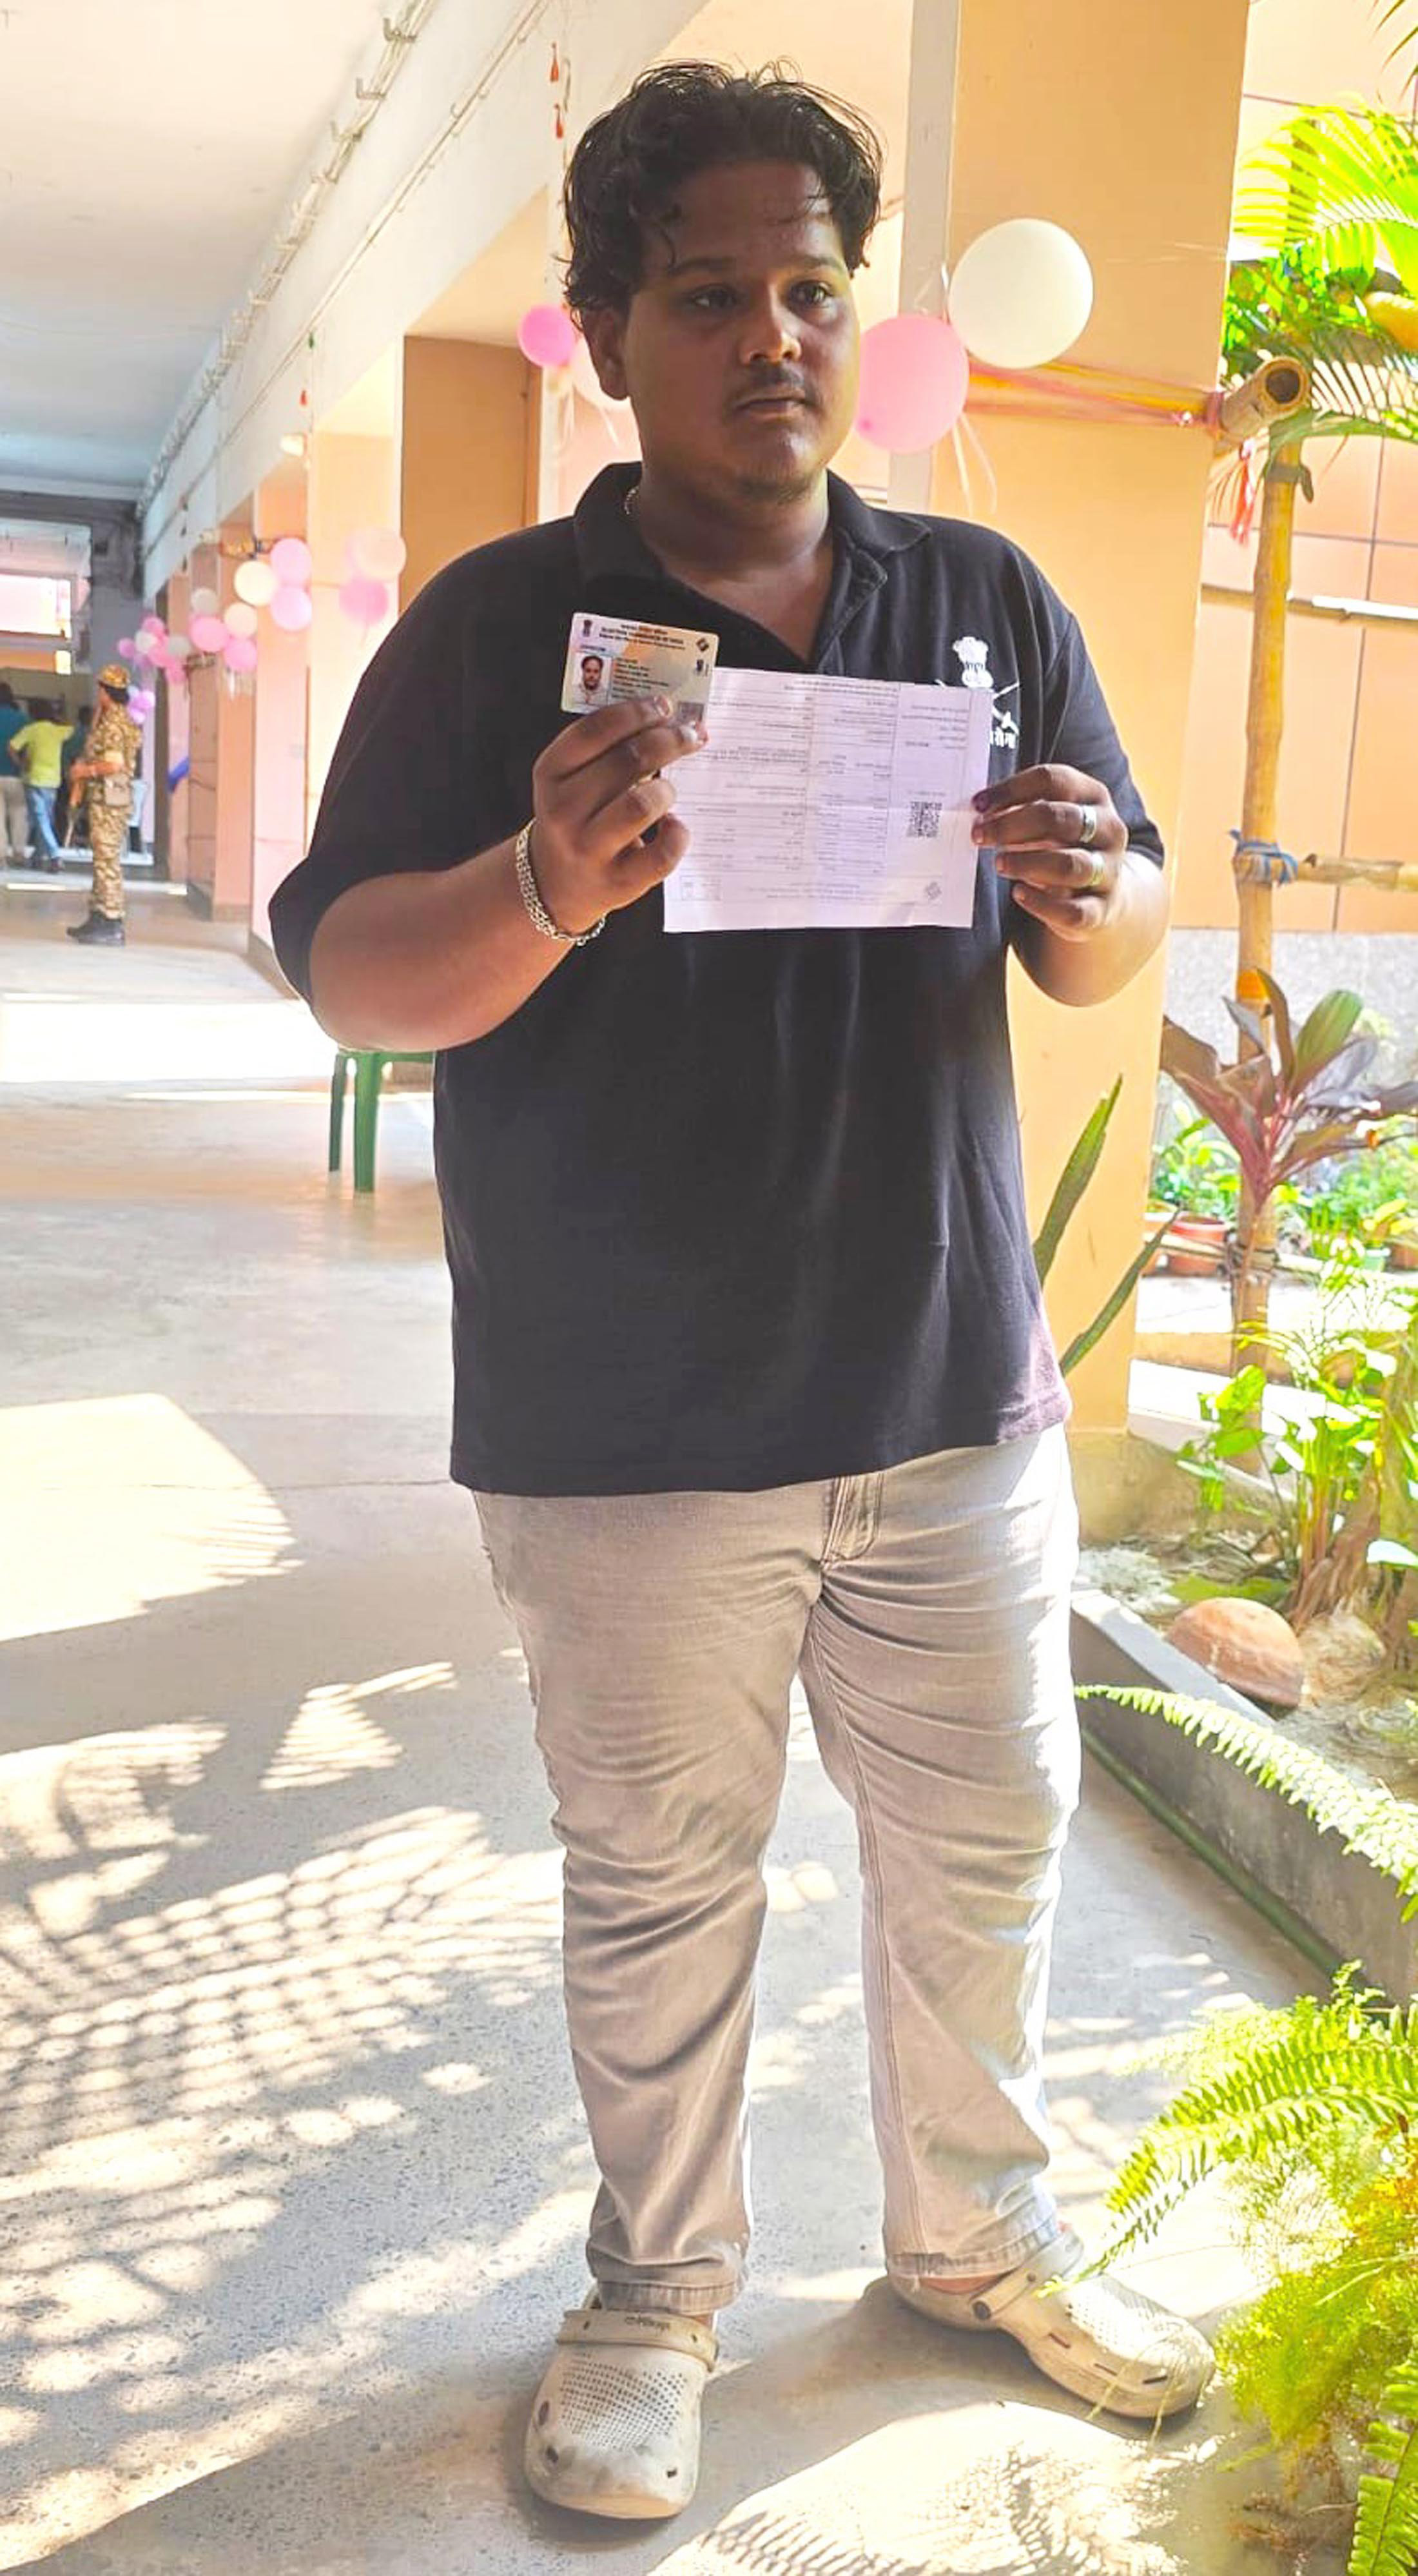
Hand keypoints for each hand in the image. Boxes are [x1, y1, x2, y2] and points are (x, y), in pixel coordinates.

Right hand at [528, 695, 705, 934]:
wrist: (557, 881)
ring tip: (668, 790)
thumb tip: (669, 718)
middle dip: (669, 740)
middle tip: (690, 734)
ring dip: (667, 789)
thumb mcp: (572, 778)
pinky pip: (663, 852)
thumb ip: (606, 748)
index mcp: (551, 773)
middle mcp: (564, 810)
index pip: (595, 729)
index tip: (664, 705)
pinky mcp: (619, 881)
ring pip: (642, 805)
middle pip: (627, 761)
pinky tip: (673, 826)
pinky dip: (678, 834)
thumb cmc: (578, 816)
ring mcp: (589, 848)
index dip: (637, 712)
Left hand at [974, 763, 1126, 940]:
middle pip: (1060, 818)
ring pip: (1069, 864)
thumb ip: (1022, 809)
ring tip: (999, 864)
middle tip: (980, 836)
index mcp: (1093, 796)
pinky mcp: (1102, 909)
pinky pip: (1073, 910)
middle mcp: (1108, 829)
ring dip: (1027, 863)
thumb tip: (980, 810)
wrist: (1104, 892)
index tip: (978, 805)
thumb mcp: (1051, 820)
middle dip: (1012, 825)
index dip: (1011, 789)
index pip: (1053, 780)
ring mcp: (1108, 871)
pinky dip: (1041, 903)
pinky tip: (1018, 894)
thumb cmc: (1064, 846)